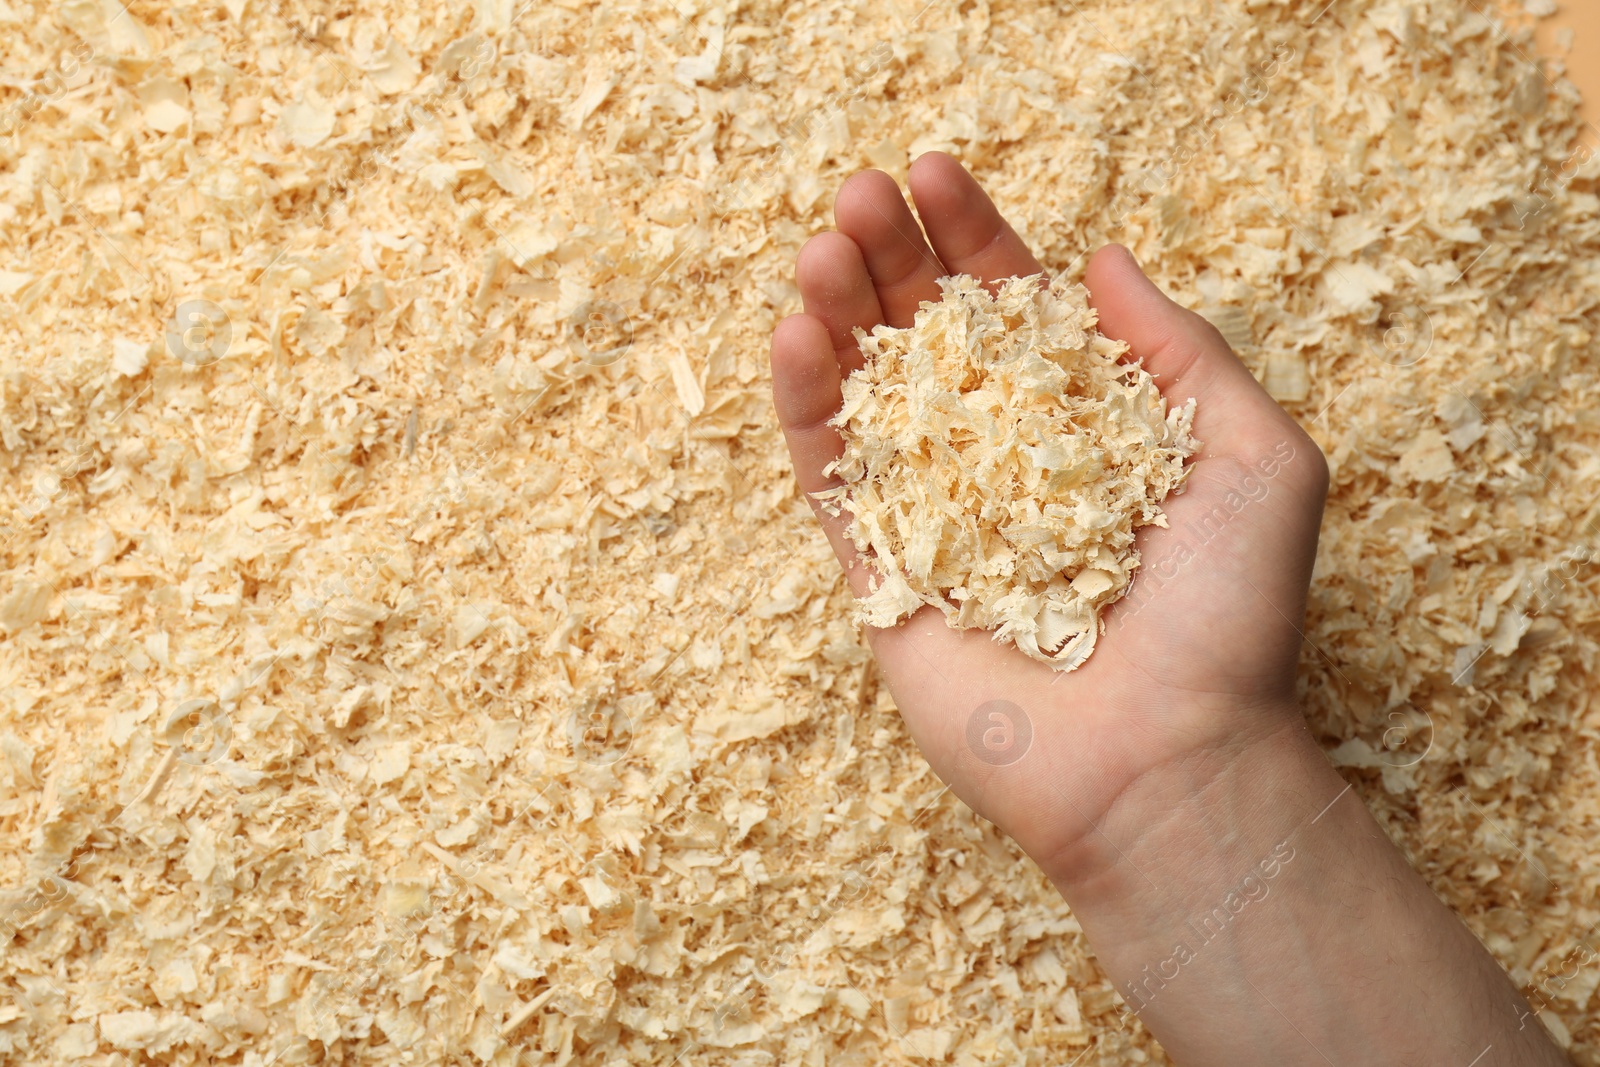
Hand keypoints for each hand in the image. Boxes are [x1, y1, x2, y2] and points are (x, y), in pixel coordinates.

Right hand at [768, 153, 1329, 882]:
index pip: (1012, 312)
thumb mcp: (1251, 454)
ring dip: (838, 315)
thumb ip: (1181, 349)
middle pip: (927, 339)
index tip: (936, 171)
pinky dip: (807, 408)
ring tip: (822, 245)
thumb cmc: (1228, 617)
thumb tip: (1102, 260)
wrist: (1167, 759)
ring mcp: (936, 519)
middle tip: (861, 193)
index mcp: (1081, 426)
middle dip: (893, 259)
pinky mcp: (882, 578)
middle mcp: (1002, 463)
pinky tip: (796, 336)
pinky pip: (831, 481)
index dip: (973, 237)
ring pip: (868, 396)